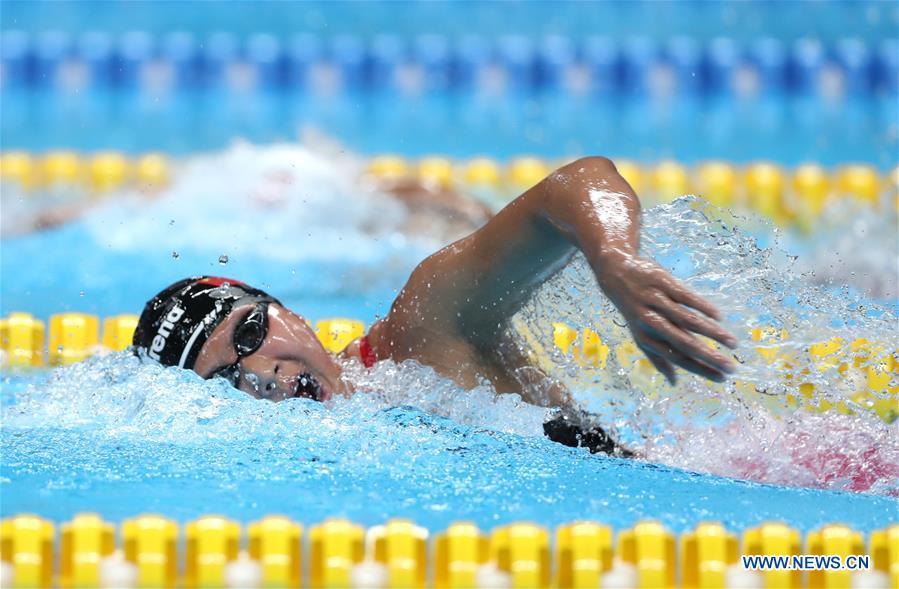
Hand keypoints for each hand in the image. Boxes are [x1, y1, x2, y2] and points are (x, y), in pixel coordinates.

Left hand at [594, 250, 737, 384]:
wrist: (615, 271)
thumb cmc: (634, 309)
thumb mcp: (640, 334)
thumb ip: (657, 358)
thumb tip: (673, 383)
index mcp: (646, 338)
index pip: (677, 358)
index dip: (700, 369)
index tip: (722, 378)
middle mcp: (650, 322)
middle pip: (684, 343)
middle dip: (709, 357)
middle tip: (732, 368)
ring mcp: (656, 301)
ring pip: (688, 320)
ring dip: (713, 333)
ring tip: (733, 343)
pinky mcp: (662, 282)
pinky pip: (686, 296)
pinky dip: (703, 307)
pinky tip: (719, 317)